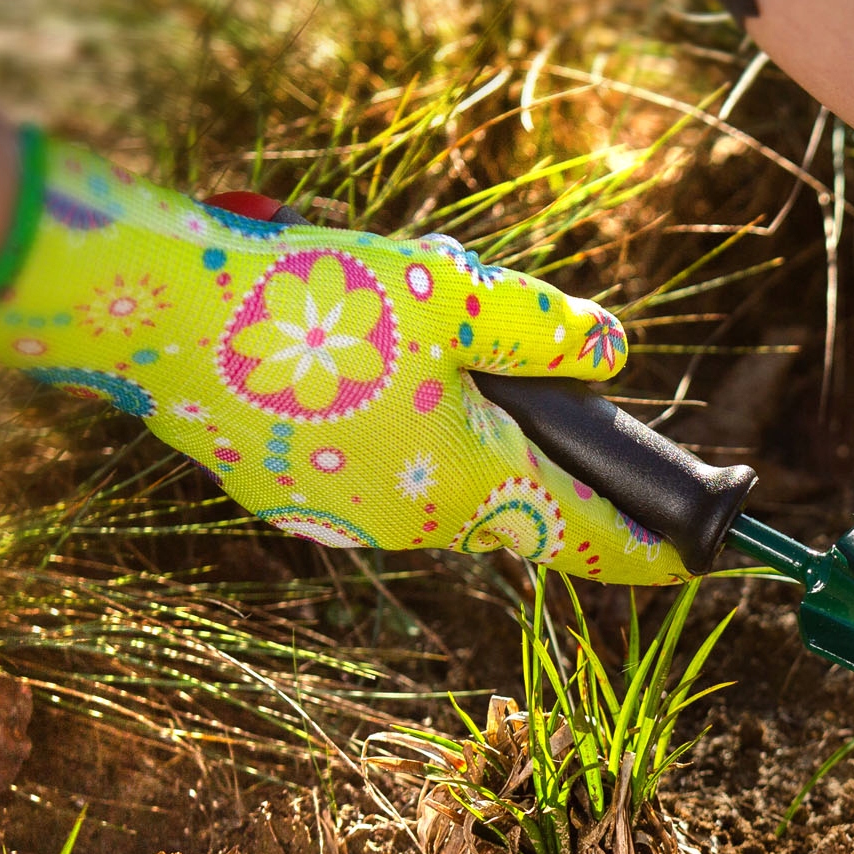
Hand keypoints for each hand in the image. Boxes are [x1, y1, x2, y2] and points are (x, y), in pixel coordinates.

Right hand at [0, 134, 685, 583]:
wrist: (154, 318)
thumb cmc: (310, 306)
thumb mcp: (451, 296)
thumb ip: (546, 330)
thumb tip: (616, 353)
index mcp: (473, 485)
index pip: (588, 536)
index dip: (652, 547)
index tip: (699, 557)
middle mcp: (416, 525)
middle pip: (518, 496)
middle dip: (541, 439)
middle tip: (528, 363)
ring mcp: (349, 521)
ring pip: (446, 478)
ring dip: (462, 421)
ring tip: (413, 327)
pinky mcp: (297, 499)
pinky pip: (381, 469)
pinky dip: (399, 424)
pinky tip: (358, 355)